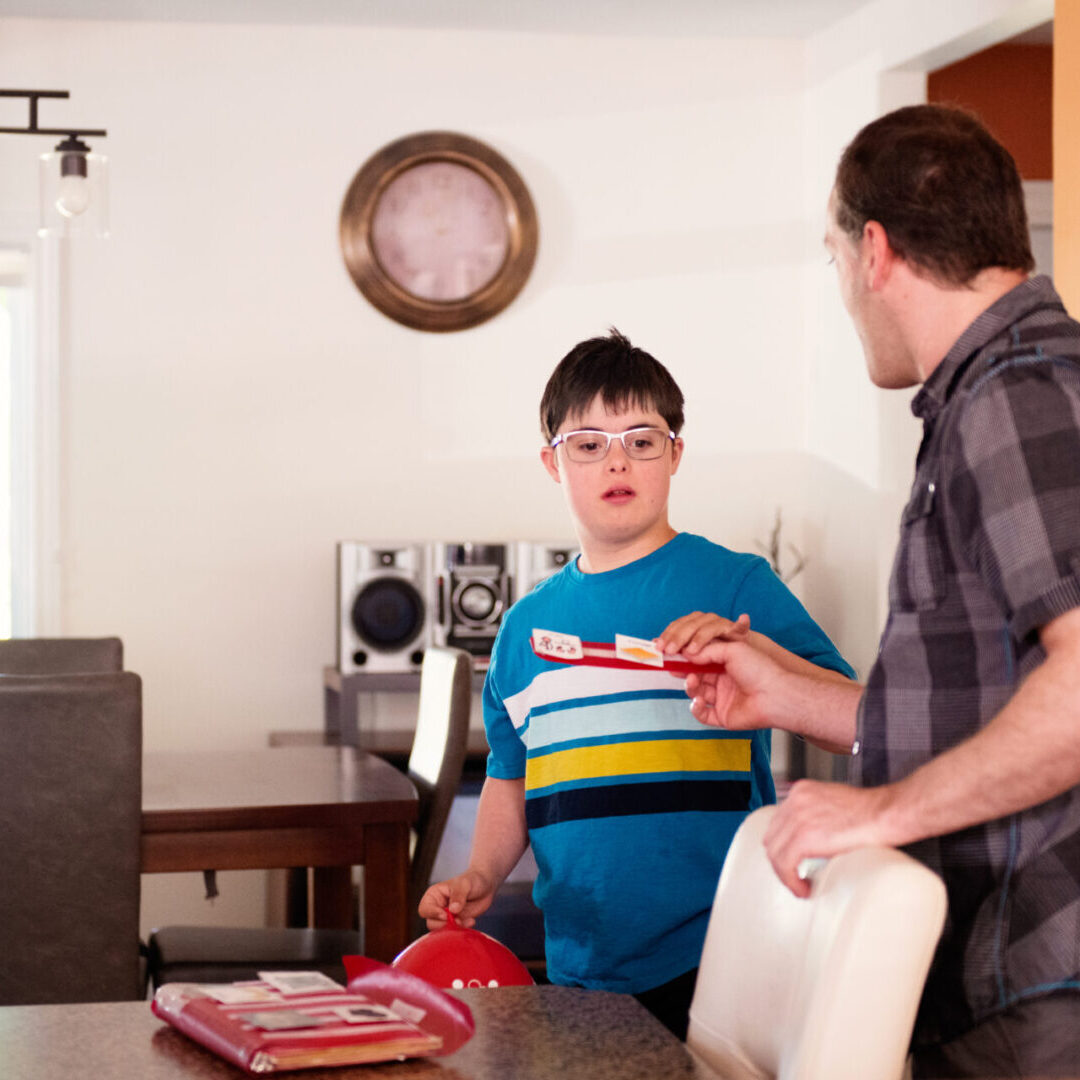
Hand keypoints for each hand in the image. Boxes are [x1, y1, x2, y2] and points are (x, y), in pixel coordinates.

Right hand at [418, 869, 495, 929]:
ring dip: (455, 929)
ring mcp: (447, 918)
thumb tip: (452, 910)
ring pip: (442, 931)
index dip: (433, 914)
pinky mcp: (456, 924)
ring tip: (468, 920)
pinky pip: (455, 933)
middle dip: (445, 924)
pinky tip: (472, 921)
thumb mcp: (465, 885)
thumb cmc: (472, 880)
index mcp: (434, 896)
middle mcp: (437, 908)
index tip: (446, 914)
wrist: (485, 887)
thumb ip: (458, 896)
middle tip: (459, 920)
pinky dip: (462, 930)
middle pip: (431, 923)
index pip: (424, 909)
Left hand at [656, 611, 751, 656]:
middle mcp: (705, 621)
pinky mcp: (738, 630)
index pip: (676, 626)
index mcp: (692, 624)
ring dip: (699, 637)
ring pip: (709, 626)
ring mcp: (721, 624)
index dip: (667, 635)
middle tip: (671, 651)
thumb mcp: (690, 654)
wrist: (738, 654)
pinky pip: (740, 627)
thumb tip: (655, 645)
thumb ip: (675, 650)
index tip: (659, 647)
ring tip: (691, 650)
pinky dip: (741, 623)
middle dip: (678, 638)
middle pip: (690, 625)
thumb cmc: (712, 653)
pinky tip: (742, 620)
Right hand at [680, 635, 786, 730]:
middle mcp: (724, 681)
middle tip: (674, 668)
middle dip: (685, 672)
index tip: (673, 654)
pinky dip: (697, 708)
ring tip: (693, 681)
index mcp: (727, 664)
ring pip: (697, 694)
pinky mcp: (723, 716)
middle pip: (697, 677)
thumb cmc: (758, 669)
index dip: (687, 658)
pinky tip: (699, 700)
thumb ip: (707, 651)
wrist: (775, 695)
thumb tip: (687, 653)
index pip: (702, 660)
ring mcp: (723, 699)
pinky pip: (703, 714)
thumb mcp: (732, 650)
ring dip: (691, 687)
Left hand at [763, 780, 896, 896]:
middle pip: (772, 837)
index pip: (778, 823)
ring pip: (774, 852)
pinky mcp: (804, 836)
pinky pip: (785, 864)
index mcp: (801, 791)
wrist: (887, 813)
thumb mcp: (834, 804)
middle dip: (781, 860)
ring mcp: (797, 817)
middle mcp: (795, 800)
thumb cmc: (872, 812)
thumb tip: (811, 837)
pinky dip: (791, 881)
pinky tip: (804, 889)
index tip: (793, 861)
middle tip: (795, 876)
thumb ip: (816, 815)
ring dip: (785, 874)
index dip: (784, 845)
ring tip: (801, 885)